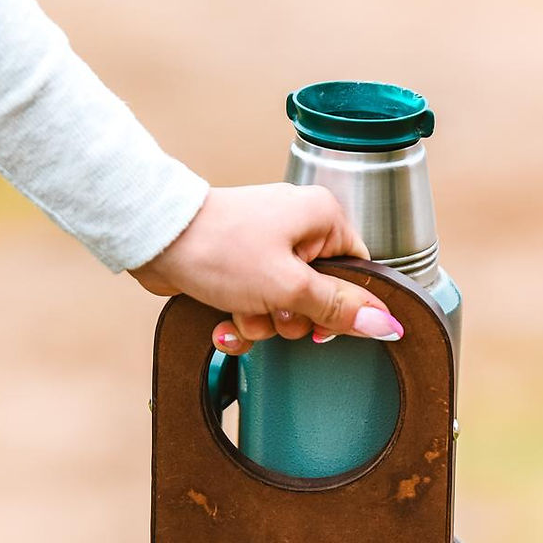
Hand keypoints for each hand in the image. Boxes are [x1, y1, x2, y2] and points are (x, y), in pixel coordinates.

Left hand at [129, 184, 403, 354]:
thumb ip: (339, 308)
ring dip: (260, 323)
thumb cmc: (218, 248)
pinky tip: (222, 321)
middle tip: (269, 306)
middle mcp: (298, 229)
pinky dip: (240, 322)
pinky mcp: (241, 268)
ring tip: (238, 308)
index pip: (357, 274)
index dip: (341, 308)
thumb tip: (386, 323)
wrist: (156, 239)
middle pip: (320, 299)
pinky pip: (256, 308)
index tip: (317, 322)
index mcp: (322, 219)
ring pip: (284, 310)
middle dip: (290, 318)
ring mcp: (267, 249)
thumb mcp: (289, 287)